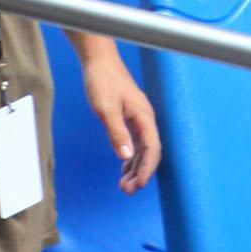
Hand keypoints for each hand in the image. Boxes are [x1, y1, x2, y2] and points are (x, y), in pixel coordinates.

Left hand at [81, 50, 160, 193]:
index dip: (147, 169)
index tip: (139, 186)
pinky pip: (134, 142)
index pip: (152, 149)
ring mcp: (137, 118)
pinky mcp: (129, 117)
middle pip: (149, 152)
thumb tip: (126, 157)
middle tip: (127, 191)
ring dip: (135, 168)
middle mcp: (144, 119)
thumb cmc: (103, 80)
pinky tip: (123, 168)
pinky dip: (129, 157)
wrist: (98, 59)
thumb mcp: (106, 109)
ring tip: (124, 186)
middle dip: (141, 173)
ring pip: (141, 149)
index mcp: (144, 116)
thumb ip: (117, 133)